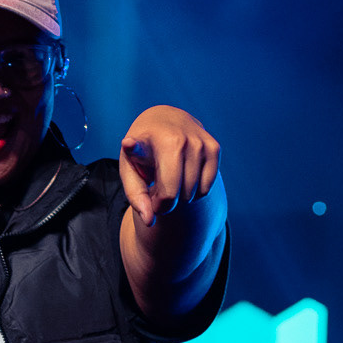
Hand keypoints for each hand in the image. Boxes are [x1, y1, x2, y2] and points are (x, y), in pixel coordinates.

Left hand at [119, 105, 220, 229]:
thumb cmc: (143, 154)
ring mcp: (198, 142)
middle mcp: (176, 138)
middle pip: (172, 194)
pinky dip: (195, 192)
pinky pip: (206, 188)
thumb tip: (150, 221)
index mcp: (147, 141)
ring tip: (170, 180)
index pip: (140, 149)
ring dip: (179, 197)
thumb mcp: (130, 172)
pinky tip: (185, 178)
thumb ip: (136, 197)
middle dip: (163, 202)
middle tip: (156, 189)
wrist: (165, 122)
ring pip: (191, 194)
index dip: (133, 147)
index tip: (128, 143)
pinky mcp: (214, 147)